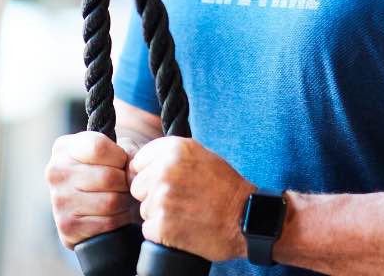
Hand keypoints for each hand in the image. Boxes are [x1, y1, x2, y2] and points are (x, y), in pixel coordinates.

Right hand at [45, 131, 140, 247]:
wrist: (96, 203)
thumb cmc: (110, 169)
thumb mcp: (120, 150)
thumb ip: (129, 153)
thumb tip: (133, 174)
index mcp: (64, 148)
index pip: (98, 147)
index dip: (119, 156)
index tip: (120, 162)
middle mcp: (55, 172)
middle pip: (107, 177)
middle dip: (125, 182)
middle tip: (122, 184)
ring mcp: (59, 200)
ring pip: (110, 202)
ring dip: (124, 202)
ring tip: (119, 197)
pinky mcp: (67, 226)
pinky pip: (108, 223)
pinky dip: (119, 219)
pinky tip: (113, 213)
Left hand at [129, 136, 254, 260]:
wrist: (245, 218)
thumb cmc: (226, 188)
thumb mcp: (202, 157)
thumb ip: (173, 156)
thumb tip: (141, 164)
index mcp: (175, 149)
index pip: (139, 162)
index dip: (150, 174)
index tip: (165, 182)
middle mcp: (166, 170)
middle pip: (138, 187)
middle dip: (152, 195)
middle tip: (179, 200)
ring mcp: (163, 198)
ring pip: (143, 209)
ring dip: (159, 215)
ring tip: (185, 213)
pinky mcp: (162, 224)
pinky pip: (148, 230)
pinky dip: (162, 233)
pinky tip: (183, 228)